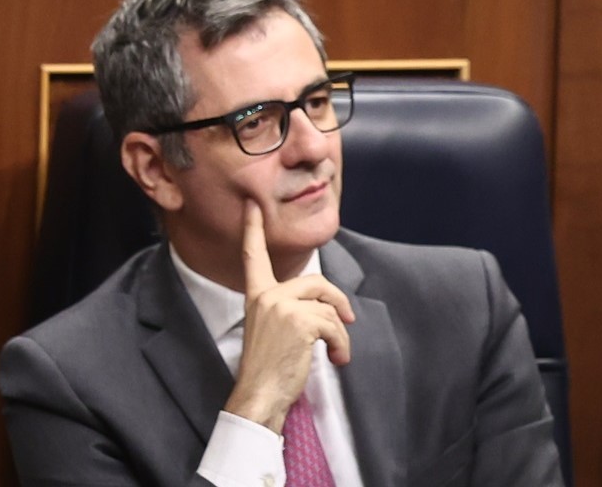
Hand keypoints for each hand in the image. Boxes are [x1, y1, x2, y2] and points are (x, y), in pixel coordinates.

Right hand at [222, 200, 354, 433]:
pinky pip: (334, 324)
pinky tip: (335, 359)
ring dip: (339, 332)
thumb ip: (288, 308)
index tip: (253, 205)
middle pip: (316, 282)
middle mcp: (266, 295)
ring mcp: (282, 306)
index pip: (254, 257)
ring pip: (328, 306)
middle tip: (348, 320)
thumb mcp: (272, 329)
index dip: (254, 230)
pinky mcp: (299, 320)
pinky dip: (341, 344)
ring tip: (335, 352)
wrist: (259, 396)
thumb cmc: (268, 369)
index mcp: (256, 296)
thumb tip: (326, 303)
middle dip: (337, 302)